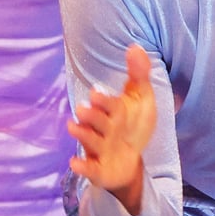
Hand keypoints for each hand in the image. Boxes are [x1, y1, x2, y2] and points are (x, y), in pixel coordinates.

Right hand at [68, 44, 157, 215]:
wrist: (131, 159)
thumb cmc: (133, 125)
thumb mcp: (141, 99)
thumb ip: (139, 74)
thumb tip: (135, 46)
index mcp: (113, 111)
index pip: (109, 104)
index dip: (103, 100)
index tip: (96, 92)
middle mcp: (104, 129)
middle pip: (96, 121)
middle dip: (91, 116)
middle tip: (84, 109)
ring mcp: (100, 149)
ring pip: (91, 141)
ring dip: (83, 135)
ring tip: (73, 127)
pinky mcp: (99, 169)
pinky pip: (90, 169)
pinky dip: (82, 166)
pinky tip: (75, 163)